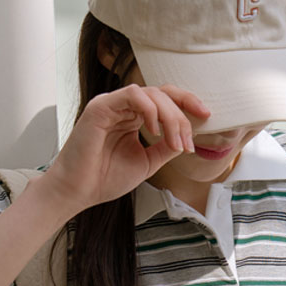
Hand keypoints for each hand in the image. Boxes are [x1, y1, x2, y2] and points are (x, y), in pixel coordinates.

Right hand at [42, 84, 210, 217]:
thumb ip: (166, 148)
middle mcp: (123, 107)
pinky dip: (149, 110)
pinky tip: (154, 131)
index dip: (187, 104)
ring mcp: (112, 104)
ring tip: (174, 141)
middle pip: (162, 93)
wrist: (78, 192)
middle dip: (183, 113)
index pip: (165, 100)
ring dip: (170, 117)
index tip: (207, 117)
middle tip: (189, 140)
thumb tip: (187, 138)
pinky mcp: (101, 107)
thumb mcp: (147, 163)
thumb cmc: (105, 179)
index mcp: (133, 117)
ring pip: (151, 94)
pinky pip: (132, 95)